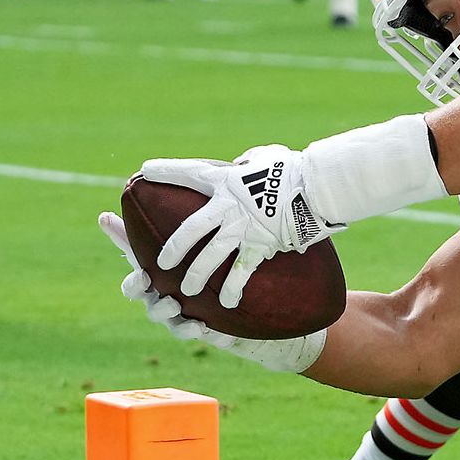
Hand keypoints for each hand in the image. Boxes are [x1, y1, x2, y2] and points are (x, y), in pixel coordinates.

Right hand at [97, 213, 325, 371]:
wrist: (274, 309)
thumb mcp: (243, 226)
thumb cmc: (250, 260)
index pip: (143, 243)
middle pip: (140, 285)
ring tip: (172, 304)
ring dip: (161, 309)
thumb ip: (230, 198)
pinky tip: (200, 326)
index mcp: (174, 261)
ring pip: (160, 312)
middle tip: (141, 279)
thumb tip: (235, 163)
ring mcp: (186, 311)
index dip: (120, 232)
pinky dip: (191, 329)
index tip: (106, 216)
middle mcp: (172, 286)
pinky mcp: (207, 329)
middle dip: (134, 283)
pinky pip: (190, 332)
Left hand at [133, 144, 343, 307]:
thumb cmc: (292, 167)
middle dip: (174, 248)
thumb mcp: (265, 156)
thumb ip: (248, 162)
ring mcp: (242, 229)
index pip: (188, 174)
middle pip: (191, 230)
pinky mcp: (260, 246)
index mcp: (225, 180)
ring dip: (196, 275)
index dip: (165, 172)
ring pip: (210, 257)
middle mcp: (228, 207)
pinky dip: (233, 288)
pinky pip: (241, 272)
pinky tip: (226, 303)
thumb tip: (244, 164)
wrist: (316, 188)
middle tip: (160, 264)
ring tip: (185, 291)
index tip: (143, 171)